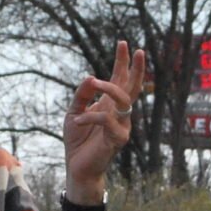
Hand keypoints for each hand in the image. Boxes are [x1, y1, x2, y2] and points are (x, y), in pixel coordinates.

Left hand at [62, 40, 148, 197]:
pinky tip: (77, 121)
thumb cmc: (78, 141)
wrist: (77, 168)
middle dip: (135, 68)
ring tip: (93, 82)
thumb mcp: (73, 112)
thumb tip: (91, 77)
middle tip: (137, 50)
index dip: (122, 62)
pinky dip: (90, 117)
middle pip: (133, 87)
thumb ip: (82, 95)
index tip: (123, 43)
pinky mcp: (118, 139)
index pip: (120, 80)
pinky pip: (107, 120)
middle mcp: (119, 113)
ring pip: (123, 99)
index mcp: (109, 105)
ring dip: (108, 88)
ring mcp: (122, 126)